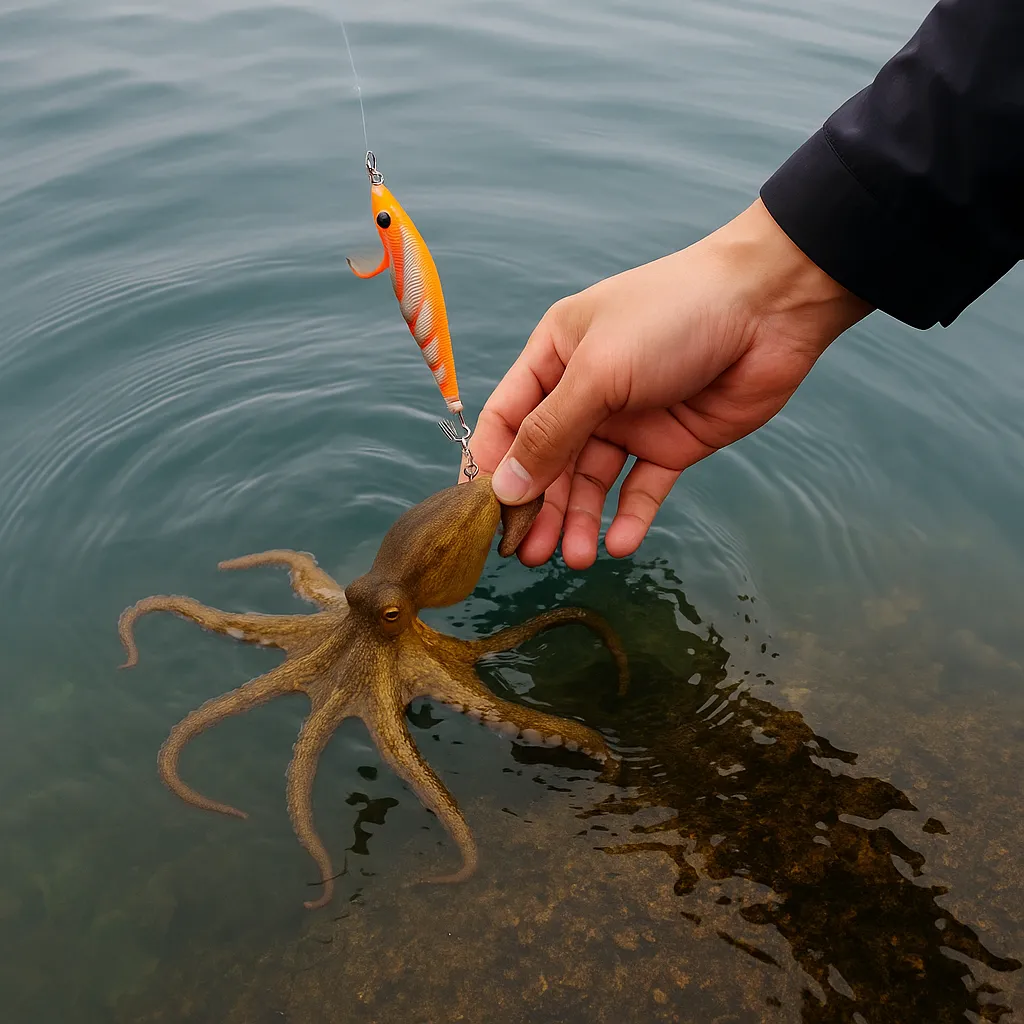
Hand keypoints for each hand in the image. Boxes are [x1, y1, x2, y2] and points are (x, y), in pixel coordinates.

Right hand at [469, 199, 871, 568]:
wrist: (770, 307)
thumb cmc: (671, 317)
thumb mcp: (598, 372)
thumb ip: (550, 432)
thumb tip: (506, 488)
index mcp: (555, 357)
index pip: (508, 419)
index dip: (493, 466)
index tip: (483, 515)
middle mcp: (586, 391)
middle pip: (547, 460)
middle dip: (538, 507)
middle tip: (530, 553)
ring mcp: (630, 420)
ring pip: (590, 481)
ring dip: (579, 520)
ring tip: (575, 558)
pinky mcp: (671, 444)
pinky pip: (641, 488)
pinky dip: (630, 517)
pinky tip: (621, 544)